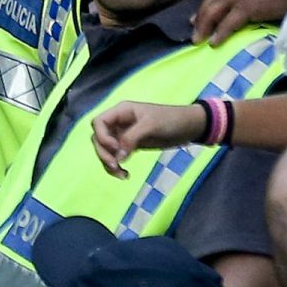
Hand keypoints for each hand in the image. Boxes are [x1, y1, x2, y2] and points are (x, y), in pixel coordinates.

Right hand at [91, 101, 207, 177]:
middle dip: (103, 153)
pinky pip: (117, 157)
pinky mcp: (131, 146)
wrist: (188, 127)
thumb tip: (118, 157)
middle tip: (115, 166)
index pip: (98, 123)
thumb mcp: (151, 126)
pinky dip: (117, 166)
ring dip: (109, 163)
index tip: (116, 148)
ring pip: (106, 150)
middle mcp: (119, 123)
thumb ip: (132, 138)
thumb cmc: (170, 120)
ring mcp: (124, 135)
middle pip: (98, 138)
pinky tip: (125, 174)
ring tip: (121, 174)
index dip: (103, 137)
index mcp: (121, 112)